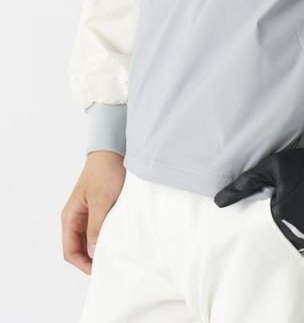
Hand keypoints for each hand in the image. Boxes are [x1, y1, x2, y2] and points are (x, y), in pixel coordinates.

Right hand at [61, 150, 125, 274]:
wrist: (114, 151)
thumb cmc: (104, 173)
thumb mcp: (101, 201)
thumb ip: (95, 227)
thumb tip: (92, 252)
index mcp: (70, 217)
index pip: (70, 250)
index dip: (82, 263)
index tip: (98, 269)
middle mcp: (76, 218)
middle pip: (79, 248)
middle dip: (91, 258)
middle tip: (110, 264)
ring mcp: (88, 214)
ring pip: (90, 239)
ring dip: (99, 247)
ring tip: (115, 253)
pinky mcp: (100, 209)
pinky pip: (100, 229)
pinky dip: (106, 236)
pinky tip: (118, 239)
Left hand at [214, 136, 303, 255]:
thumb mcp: (274, 166)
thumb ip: (245, 183)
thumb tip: (219, 201)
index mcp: (279, 217)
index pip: (256, 223)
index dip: (258, 209)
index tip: (266, 197)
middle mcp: (293, 232)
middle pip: (272, 232)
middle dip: (271, 219)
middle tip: (278, 200)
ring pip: (288, 237)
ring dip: (286, 226)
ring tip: (292, 204)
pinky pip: (303, 238)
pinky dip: (300, 228)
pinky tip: (303, 210)